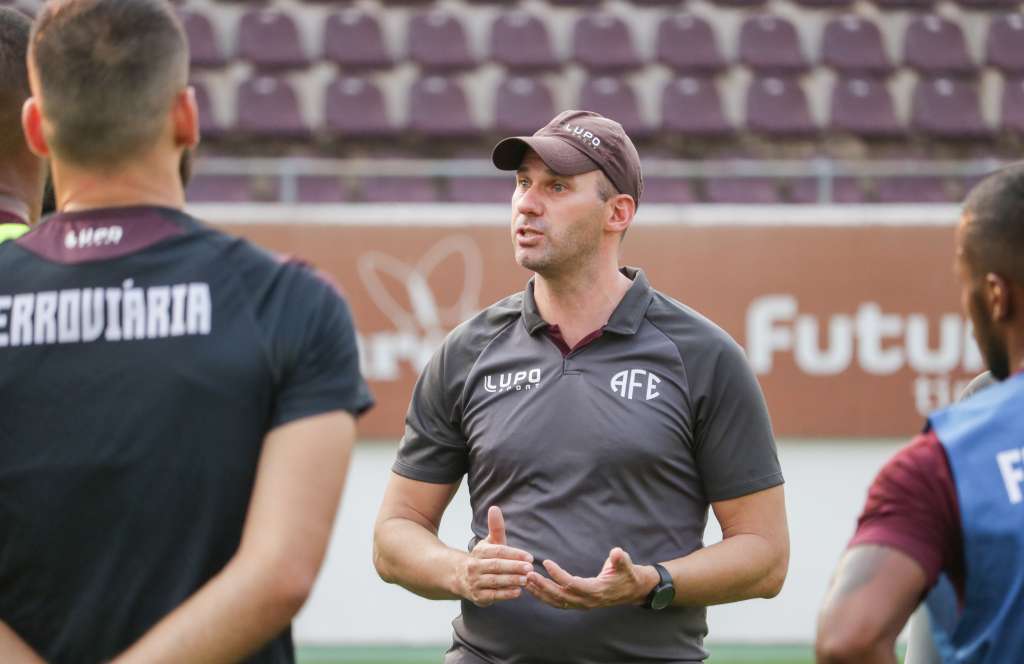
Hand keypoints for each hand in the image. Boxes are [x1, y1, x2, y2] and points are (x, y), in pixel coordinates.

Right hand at [456, 506, 533, 606]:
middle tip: (530, 568)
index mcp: (480, 551)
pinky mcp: (478, 596)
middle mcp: (475, 566)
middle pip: (496, 566)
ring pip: (495, 581)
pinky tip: (517, 592)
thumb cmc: (483, 558)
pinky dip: (505, 594)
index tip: (529, 557)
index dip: (514, 554)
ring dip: (511, 580)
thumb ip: (495, 528)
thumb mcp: (489, 542)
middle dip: (514, 567)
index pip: (498, 551)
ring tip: (526, 580)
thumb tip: (494, 508)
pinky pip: (493, 595)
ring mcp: (475, 582)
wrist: (462, 577)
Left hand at [526, 547, 658, 610]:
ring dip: (540, 593)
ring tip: (526, 581)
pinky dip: (544, 596)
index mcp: (596, 591)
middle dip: (543, 586)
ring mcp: (582, 604)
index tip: (546, 563)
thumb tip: (617, 553)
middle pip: (560, 596)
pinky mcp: (578, 603)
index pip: (572, 584)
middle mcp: (587, 601)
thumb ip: (621, 559)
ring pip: (556, 602)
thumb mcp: (627, 565)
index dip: (558, 575)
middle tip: (529, 574)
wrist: (632, 590)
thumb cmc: (628, 574)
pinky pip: (558, 602)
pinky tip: (534, 588)